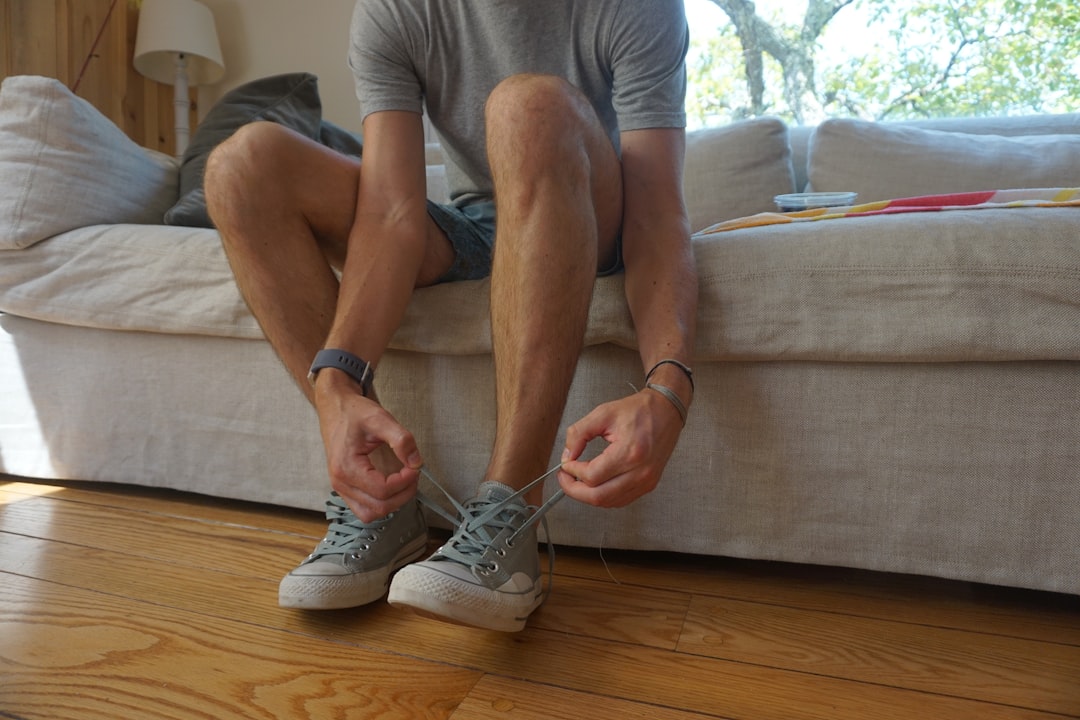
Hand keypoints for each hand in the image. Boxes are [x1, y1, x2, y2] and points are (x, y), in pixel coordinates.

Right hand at [313, 370, 422, 521]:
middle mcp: (340, 482)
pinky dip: (381, 503)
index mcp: (346, 467)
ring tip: (404, 483)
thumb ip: (401, 440)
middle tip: (413, 475)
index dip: (404, 482)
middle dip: (402, 495)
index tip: (415, 467)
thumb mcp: (380, 419)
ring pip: (370, 514)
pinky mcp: (345, 488)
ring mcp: (340, 487)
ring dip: (392, 503)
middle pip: (378, 507)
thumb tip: (416, 462)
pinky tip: (392, 487)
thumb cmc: (354, 412)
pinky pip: (364, 508)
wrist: (335, 407)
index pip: (382, 490)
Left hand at [557, 388, 684, 507]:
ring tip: (577, 480)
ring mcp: (646, 481)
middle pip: (598, 497)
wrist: (666, 411)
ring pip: (608, 502)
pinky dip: (603, 496)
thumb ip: (579, 434)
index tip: (566, 464)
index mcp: (629, 453)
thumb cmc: (639, 410)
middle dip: (574, 490)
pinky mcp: (649, 485)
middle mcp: (640, 472)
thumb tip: (567, 456)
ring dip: (588, 495)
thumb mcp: (603, 414)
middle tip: (565, 478)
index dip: (572, 472)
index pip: (592, 476)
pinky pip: (620, 500)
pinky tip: (595, 484)